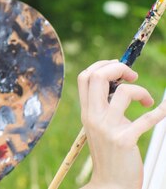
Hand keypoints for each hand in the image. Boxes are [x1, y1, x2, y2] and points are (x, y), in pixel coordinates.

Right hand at [78, 60, 165, 188]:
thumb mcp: (99, 126)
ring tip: (147, 101)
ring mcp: (107, 128)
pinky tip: (164, 109)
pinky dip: (159, 112)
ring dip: (140, 90)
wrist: (110, 183)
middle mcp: (93, 117)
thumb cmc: (109, 152)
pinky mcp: (124, 140)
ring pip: (123, 92)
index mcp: (86, 111)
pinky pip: (145, 120)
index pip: (85, 76)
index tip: (118, 69)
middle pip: (97, 77)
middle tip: (132, 76)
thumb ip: (104, 106)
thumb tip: (119, 82)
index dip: (102, 65)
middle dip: (118, 68)